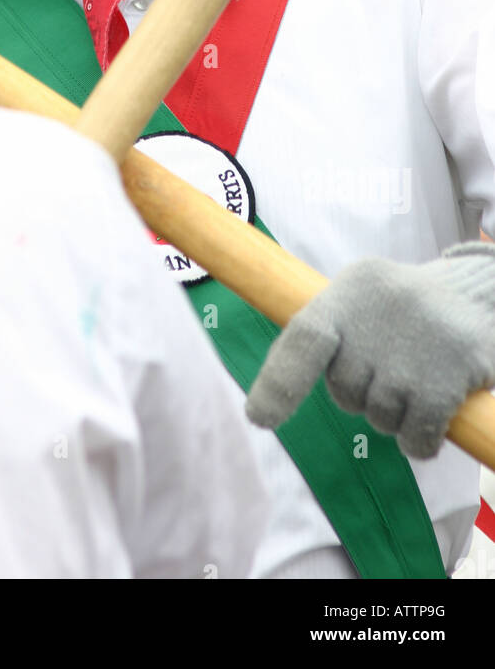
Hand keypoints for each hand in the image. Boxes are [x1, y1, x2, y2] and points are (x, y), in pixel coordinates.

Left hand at [245, 243, 494, 457]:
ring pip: (379, 419)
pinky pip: (415, 439)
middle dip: (363, 392)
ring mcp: (414, 350)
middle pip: (344, 391)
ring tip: (419, 376)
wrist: (480, 293)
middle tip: (393, 364)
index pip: (304, 338)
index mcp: (348, 293)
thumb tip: (266, 403)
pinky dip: (421, 440)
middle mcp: (377, 319)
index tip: (259, 419)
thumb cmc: (405, 306)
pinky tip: (436, 411)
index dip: (278, 382)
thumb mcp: (359, 297)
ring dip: (396, 414)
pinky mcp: (448, 380)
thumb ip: (324, 335)